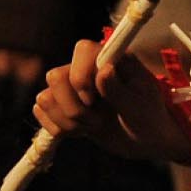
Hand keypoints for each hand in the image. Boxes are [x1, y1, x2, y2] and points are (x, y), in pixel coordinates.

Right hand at [32, 40, 190, 163]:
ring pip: (45, 97)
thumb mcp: (140, 106)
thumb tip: (104, 68)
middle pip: (55, 75)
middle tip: (97, 120)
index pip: (82, 49)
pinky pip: (41, 112)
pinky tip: (81, 131)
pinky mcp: (62, 106)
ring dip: (68, 120)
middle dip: (73, 106)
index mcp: (112, 60)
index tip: (95, 98)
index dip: (81, 75)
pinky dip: (60, 128)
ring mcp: (73, 88)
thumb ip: (120, 89)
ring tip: (93, 126)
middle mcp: (89, 69)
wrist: (144, 141)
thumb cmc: (149, 118)